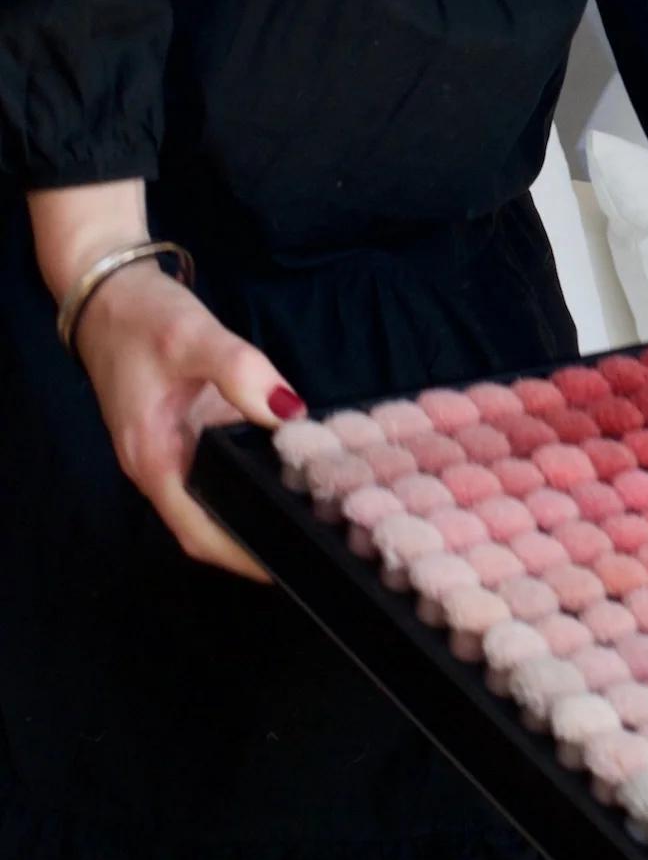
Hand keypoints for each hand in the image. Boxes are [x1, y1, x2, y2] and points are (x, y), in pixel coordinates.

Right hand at [72, 260, 304, 581]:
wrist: (112, 293)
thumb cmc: (144, 318)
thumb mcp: (193, 336)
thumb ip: (241, 371)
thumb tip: (288, 410)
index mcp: (154, 458)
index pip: (198, 531)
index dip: (241, 555)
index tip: (288, 566)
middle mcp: (163, 465)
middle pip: (211, 524)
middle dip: (259, 539)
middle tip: (323, 539)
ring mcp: (175, 450)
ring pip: (219, 496)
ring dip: (260, 507)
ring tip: (321, 513)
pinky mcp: (189, 431)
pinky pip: (224, 465)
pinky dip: (257, 472)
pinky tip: (300, 465)